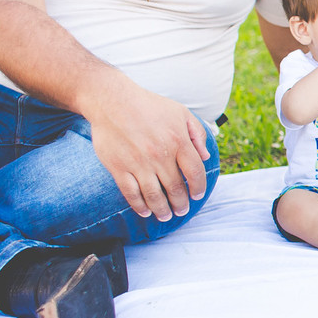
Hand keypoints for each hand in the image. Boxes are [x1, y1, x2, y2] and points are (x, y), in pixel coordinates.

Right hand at [87, 86, 209, 219]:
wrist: (112, 101)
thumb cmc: (149, 106)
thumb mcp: (180, 112)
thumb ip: (197, 134)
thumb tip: (205, 156)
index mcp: (178, 141)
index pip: (195, 172)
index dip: (199, 187)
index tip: (197, 195)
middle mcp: (160, 155)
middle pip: (176, 188)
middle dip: (181, 204)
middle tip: (182, 210)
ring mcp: (139, 163)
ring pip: (154, 196)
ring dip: (162, 210)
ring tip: (166, 216)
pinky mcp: (119, 168)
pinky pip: (131, 194)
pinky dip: (140, 206)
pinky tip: (145, 212)